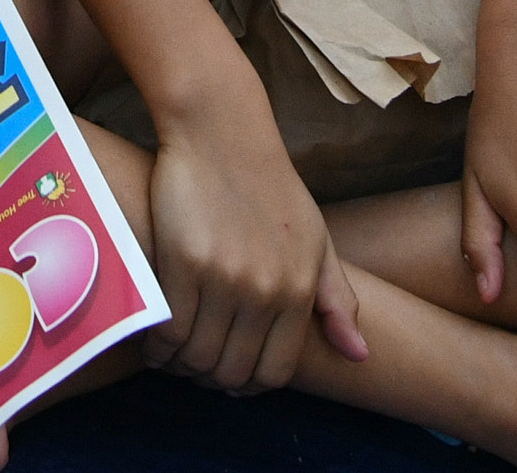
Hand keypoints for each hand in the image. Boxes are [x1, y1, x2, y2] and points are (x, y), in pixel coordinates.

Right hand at [145, 93, 365, 390]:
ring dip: (182, 366)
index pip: (276, 371)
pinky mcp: (183, 261)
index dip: (250, 384)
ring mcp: (224, 277)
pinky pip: (168, 330)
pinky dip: (159, 346)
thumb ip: (337, 301)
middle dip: (213, 379)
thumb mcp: (318, 240)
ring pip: (198, 357)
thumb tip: (359, 356)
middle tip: (196, 365)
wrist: (223, 132)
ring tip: (174, 354)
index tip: (231, 375)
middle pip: (233, 371)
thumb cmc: (272, 186)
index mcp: (300, 289)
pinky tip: (157, 338)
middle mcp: (265, 289)